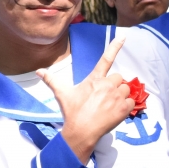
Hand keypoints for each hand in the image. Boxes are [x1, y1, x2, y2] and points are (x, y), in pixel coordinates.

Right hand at [39, 37, 131, 162]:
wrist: (81, 132)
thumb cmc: (72, 112)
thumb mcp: (62, 94)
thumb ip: (51, 80)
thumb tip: (38, 71)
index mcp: (94, 79)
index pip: (106, 59)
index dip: (115, 46)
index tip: (123, 36)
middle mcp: (107, 85)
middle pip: (118, 77)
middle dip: (113, 85)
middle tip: (103, 97)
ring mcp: (116, 96)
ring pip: (126, 89)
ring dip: (120, 95)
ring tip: (108, 105)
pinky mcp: (123, 108)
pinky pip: (130, 102)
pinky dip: (125, 107)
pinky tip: (114, 112)